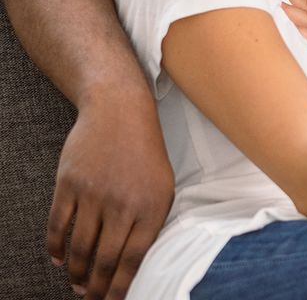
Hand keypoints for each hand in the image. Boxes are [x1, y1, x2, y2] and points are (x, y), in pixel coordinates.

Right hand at [48, 99, 173, 299]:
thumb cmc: (146, 154)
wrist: (119, 112)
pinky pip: (58, 225)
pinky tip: (58, 260)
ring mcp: (94, 193)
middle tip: (89, 299)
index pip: (134, 259)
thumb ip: (151, 222)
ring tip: (76, 284)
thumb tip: (132, 263)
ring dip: (75, 272)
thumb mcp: (163, 186)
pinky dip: (55, 247)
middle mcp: (123, 203)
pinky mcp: (69, 184)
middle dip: (95, 286)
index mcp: (152, 206)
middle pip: (104, 258)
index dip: (120, 286)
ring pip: (79, 247)